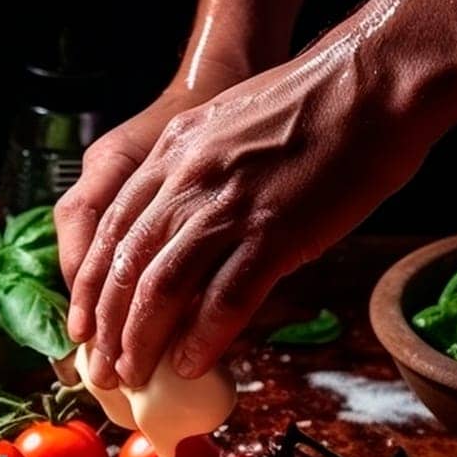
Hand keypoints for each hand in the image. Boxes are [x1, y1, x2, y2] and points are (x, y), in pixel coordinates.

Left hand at [66, 34, 429, 387]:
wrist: (373, 80)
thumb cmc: (315, 104)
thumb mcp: (228, 125)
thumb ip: (198, 170)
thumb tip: (189, 222)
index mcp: (172, 153)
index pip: (109, 231)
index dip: (90, 287)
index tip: (83, 326)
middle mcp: (187, 181)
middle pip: (125, 267)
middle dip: (107, 328)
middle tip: (102, 369)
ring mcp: (228, 208)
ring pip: (161, 289)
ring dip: (142, 341)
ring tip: (134, 377)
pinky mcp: (273, 234)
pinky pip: (224, 299)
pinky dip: (202, 340)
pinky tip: (190, 365)